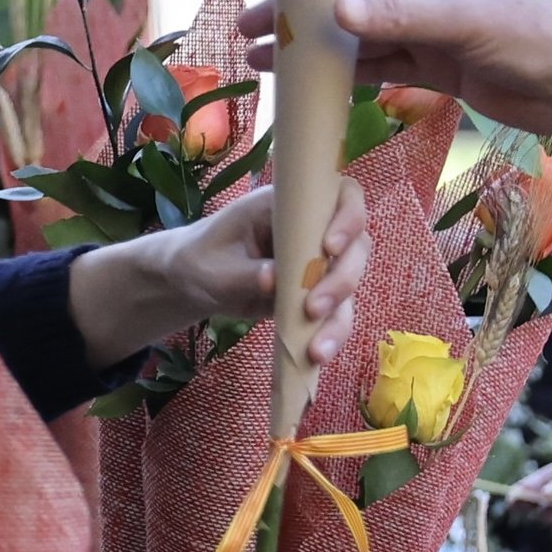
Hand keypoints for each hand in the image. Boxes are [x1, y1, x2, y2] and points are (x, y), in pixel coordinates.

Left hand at [73, 175, 373, 390]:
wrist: (195, 284)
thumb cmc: (202, 260)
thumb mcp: (213, 267)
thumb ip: (243, 272)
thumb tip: (274, 280)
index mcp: (291, 206)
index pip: (342, 196)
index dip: (348, 217)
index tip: (329, 247)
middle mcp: (314, 230)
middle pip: (356, 246)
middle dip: (342, 279)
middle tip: (314, 308)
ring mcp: (319, 263)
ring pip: (350, 284)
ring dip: (339, 316)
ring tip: (317, 349)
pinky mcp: (318, 293)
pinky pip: (336, 313)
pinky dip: (331, 334)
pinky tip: (316, 355)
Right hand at [275, 0, 551, 136]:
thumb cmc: (532, 35)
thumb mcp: (461, 21)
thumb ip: (397, 17)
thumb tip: (333, 10)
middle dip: (298, 6)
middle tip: (249, 21)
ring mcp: (425, 29)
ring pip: (355, 34)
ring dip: (312, 46)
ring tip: (260, 58)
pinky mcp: (432, 67)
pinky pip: (376, 67)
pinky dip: (341, 75)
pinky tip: (307, 83)